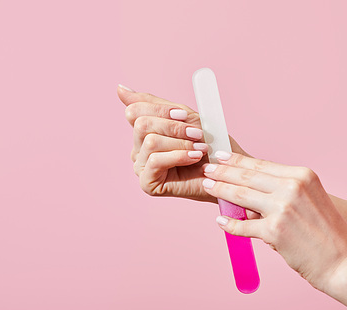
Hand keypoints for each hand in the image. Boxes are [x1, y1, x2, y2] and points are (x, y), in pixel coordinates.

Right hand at [118, 84, 249, 202]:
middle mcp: (137, 149)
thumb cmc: (208, 144)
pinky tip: (194, 158)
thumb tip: (119, 88)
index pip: (135, 111)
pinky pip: (155, 160)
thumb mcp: (183, 117)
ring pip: (150, 142)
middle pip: (141, 124)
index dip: (162, 110)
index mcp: (143, 132)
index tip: (184, 115)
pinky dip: (179, 156)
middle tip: (197, 134)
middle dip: (173, 126)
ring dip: (181, 142)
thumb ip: (153, 103)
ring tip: (200, 148)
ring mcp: (141, 167)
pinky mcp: (147, 183)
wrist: (226, 170)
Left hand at [201, 152, 346, 291]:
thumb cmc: (328, 233)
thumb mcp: (310, 199)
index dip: (237, 160)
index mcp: (302, 175)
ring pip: (240, 195)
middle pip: (247, 175)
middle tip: (206, 168)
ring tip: (207, 186)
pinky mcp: (274, 231)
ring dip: (220, 190)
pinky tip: (220, 222)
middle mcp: (292, 187)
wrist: (345, 262)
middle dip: (222, 171)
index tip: (221, 156)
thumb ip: (282, 191)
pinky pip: (243, 226)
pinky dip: (229, 225)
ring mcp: (282, 208)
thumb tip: (249, 190)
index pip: (260, 164)